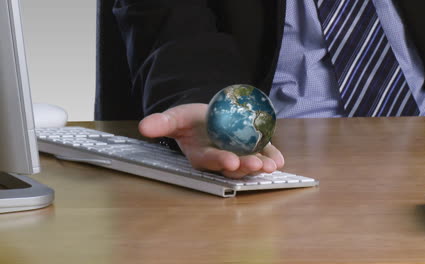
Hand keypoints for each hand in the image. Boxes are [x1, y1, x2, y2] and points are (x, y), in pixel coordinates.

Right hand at [138, 103, 284, 177]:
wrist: (207, 116)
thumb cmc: (190, 120)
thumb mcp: (175, 117)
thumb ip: (162, 123)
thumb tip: (143, 126)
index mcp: (201, 155)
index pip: (210, 161)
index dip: (219, 161)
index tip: (229, 161)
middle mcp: (220, 160)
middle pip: (233, 168)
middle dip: (244, 168)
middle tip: (255, 165)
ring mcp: (237, 155)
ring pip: (249, 164)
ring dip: (260, 166)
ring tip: (271, 166)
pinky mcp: (251, 149)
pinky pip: (262, 154)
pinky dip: (271, 156)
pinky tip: (279, 159)